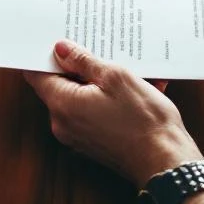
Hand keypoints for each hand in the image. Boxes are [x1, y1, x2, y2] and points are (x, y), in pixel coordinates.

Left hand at [22, 40, 201, 187]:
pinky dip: (110, 99)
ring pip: (82, 98)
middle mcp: (63, 123)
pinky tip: (137, 88)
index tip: (58, 42)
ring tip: (128, 70)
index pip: (36, 74)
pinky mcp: (94, 142)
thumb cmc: (143, 120)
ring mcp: (77, 136)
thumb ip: (83, 60)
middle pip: (60, 85)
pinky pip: (94, 112)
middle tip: (100, 50)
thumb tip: (60, 49)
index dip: (45, 55)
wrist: (167, 162)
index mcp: (62, 104)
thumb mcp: (115, 77)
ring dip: (101, 82)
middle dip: (80, 66)